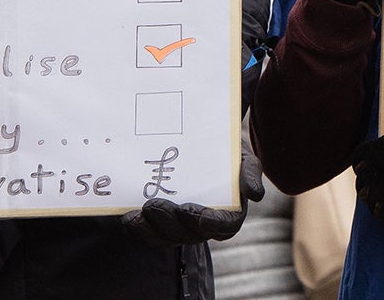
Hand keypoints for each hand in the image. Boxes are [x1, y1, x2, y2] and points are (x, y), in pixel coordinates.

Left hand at [122, 144, 263, 246]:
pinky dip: (139, 228)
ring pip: (167, 238)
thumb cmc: (226, 152)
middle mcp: (206, 225)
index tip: (191, 210)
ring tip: (136, 214)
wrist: (203, 144)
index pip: (226, 226)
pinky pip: (151, 234)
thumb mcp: (242, 156)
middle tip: (154, 205)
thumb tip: (256, 194)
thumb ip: (249, 172)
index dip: (209, 222)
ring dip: (150, 229)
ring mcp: (183, 227)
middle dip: (170, 222)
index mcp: (230, 212)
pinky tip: (128, 215)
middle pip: (190, 235)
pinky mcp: (162, 225)